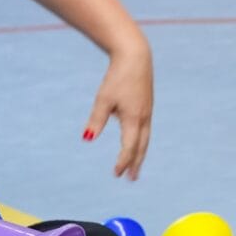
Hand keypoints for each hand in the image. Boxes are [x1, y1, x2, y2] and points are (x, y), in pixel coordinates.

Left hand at [84, 45, 153, 180]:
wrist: (136, 57)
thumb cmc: (118, 77)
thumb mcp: (103, 99)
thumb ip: (96, 120)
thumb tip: (88, 139)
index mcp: (134, 118)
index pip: (129, 146)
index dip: (123, 161)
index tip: (116, 174)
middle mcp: (144, 117)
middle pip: (142, 146)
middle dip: (135, 162)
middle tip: (131, 178)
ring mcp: (147, 111)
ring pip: (145, 138)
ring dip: (140, 153)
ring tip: (135, 164)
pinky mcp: (147, 105)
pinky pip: (145, 129)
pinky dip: (141, 141)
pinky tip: (134, 141)